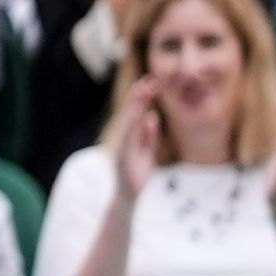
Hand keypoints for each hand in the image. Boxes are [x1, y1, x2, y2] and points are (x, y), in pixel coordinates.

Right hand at [114, 79, 162, 200]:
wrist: (128, 197)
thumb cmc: (137, 175)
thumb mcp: (146, 152)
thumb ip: (149, 135)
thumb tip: (153, 116)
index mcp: (130, 137)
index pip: (137, 112)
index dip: (144, 96)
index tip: (153, 80)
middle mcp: (123, 139)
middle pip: (132, 113)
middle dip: (141, 95)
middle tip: (151, 78)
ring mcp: (122, 146)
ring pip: (129, 122)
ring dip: (136, 105)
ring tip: (143, 90)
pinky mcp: (123, 156)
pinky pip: (129, 137)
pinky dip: (132, 124)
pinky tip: (137, 112)